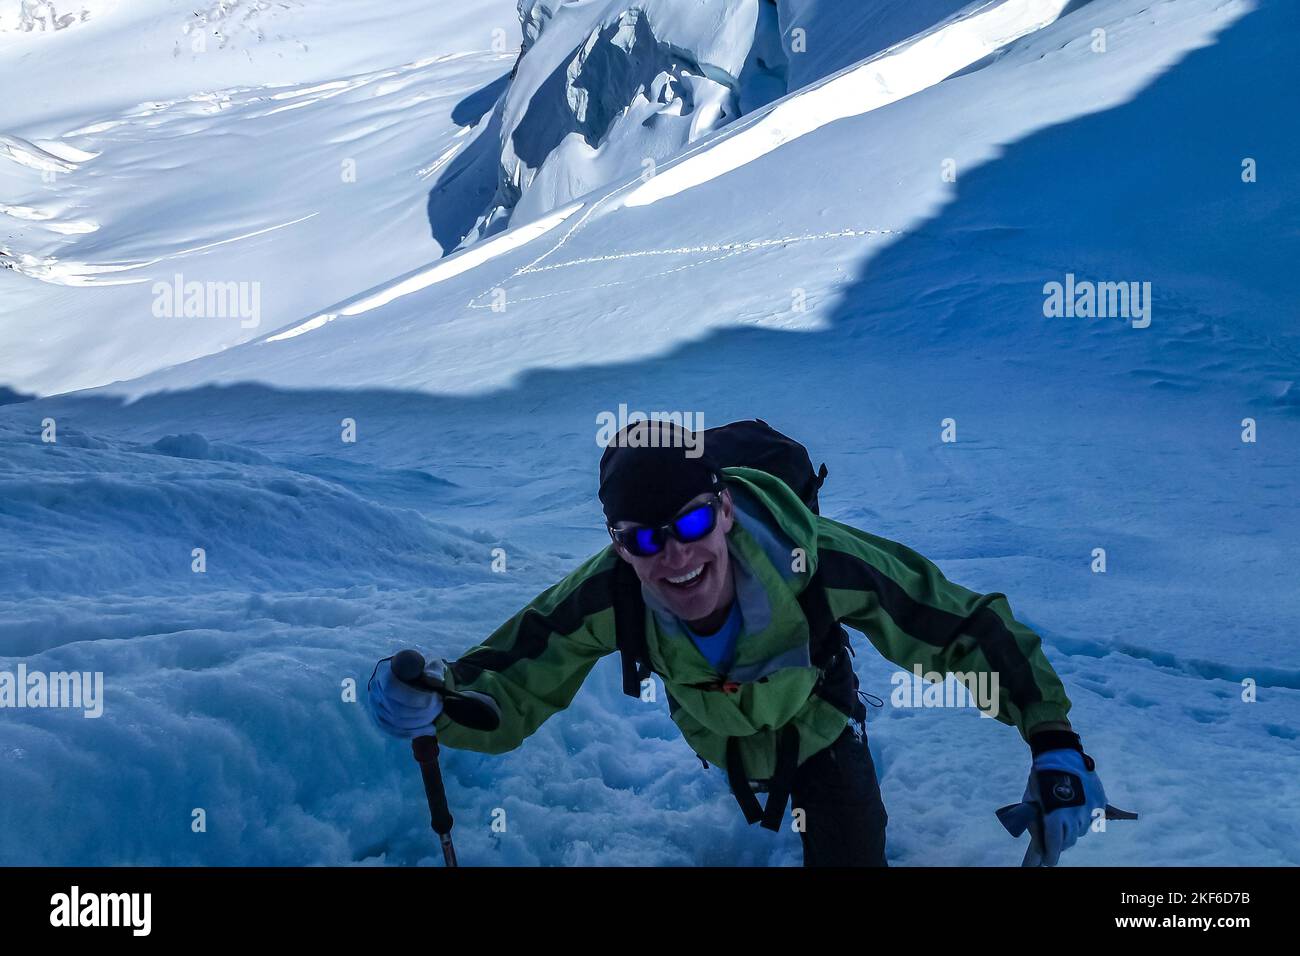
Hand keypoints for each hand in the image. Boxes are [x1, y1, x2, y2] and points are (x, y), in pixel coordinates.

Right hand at [366, 655, 444, 738]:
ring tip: (438, 713)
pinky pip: (396, 732)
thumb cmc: (422, 668)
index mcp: (384, 670)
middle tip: (440, 705)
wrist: (414, 678)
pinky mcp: (381, 720)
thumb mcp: (430, 662)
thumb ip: (433, 669)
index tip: (435, 697)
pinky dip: (415, 732)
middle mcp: (375, 689)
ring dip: (421, 722)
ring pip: (397, 722)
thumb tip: (435, 681)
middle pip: (395, 708)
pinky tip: (431, 728)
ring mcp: (376, 707)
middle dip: (422, 711)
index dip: (412, 696)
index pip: (390, 687)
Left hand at [1021, 748, 1107, 865]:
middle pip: (1069, 841)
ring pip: (1080, 830)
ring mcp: (1089, 810)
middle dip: (1060, 841)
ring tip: (1064, 812)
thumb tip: (1038, 845)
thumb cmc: (1041, 778)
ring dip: (1072, 828)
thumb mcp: (1030, 800)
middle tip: (1054, 836)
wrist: (1061, 754)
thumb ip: (1034, 823)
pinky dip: (1082, 817)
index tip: (1048, 861)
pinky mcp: (1099, 804)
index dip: (1051, 855)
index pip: (1054, 845)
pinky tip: (1074, 804)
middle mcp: (1074, 816)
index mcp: (1055, 815)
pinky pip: (1091, 819)